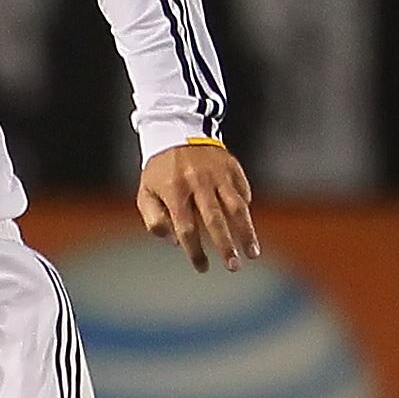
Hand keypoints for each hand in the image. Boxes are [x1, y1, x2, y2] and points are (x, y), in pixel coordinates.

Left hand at [137, 142, 257, 274]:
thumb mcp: (146, 193)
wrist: (175, 131)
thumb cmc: (159, 170)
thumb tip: (175, 242)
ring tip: (252, 252)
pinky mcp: (231, 166)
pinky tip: (246, 225)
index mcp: (174, 191)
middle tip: (233, 267)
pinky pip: (242, 191)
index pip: (186, 229)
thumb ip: (155, 220)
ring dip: (246, 232)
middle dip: (225, 246)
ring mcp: (217, 173)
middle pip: (215, 220)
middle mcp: (197, 182)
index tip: (203, 267)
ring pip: (236, 207)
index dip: (195, 251)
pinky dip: (245, 208)